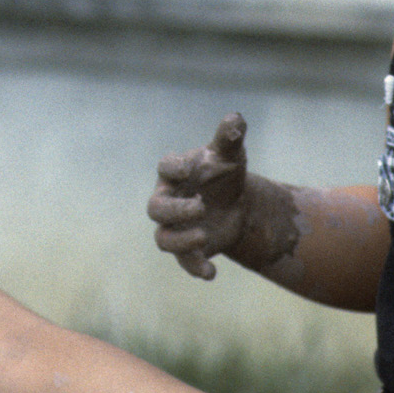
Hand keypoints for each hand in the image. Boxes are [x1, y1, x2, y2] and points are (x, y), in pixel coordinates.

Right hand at [148, 114, 296, 278]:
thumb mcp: (230, 155)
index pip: (165, 168)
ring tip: (204, 236)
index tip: (187, 170)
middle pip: (157, 208)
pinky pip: (184, 261)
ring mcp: (175, 226)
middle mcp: (168, 200)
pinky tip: (211, 273)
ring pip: (163, 239)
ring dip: (181, 240)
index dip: (173, 168)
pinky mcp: (188, 248)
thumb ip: (229, 138)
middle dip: (176, 210)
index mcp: (175, 173)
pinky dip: (195, 267)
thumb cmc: (225, 173)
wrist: (237, 203)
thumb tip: (236, 119)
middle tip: (201, 207)